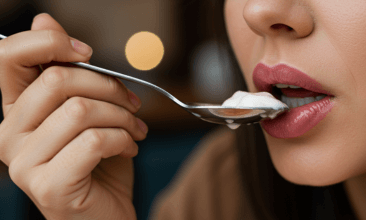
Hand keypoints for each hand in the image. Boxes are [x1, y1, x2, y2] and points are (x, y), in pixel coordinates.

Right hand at [0, 14, 146, 218]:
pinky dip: (123, 139)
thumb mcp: (86, 111)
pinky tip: (129, 148)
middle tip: (133, 103)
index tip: (87, 51)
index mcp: (17, 112)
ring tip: (135, 129)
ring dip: (123, 116)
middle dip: (109, 86)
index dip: (49, 42)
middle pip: (58, 80)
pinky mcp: (48, 185)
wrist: (108, 212)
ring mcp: (24, 163)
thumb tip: (44, 21)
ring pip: (81, 110)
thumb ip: (67, 71)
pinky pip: (95, 141)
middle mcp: (8, 136)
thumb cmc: (99, 162)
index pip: (8, 58)